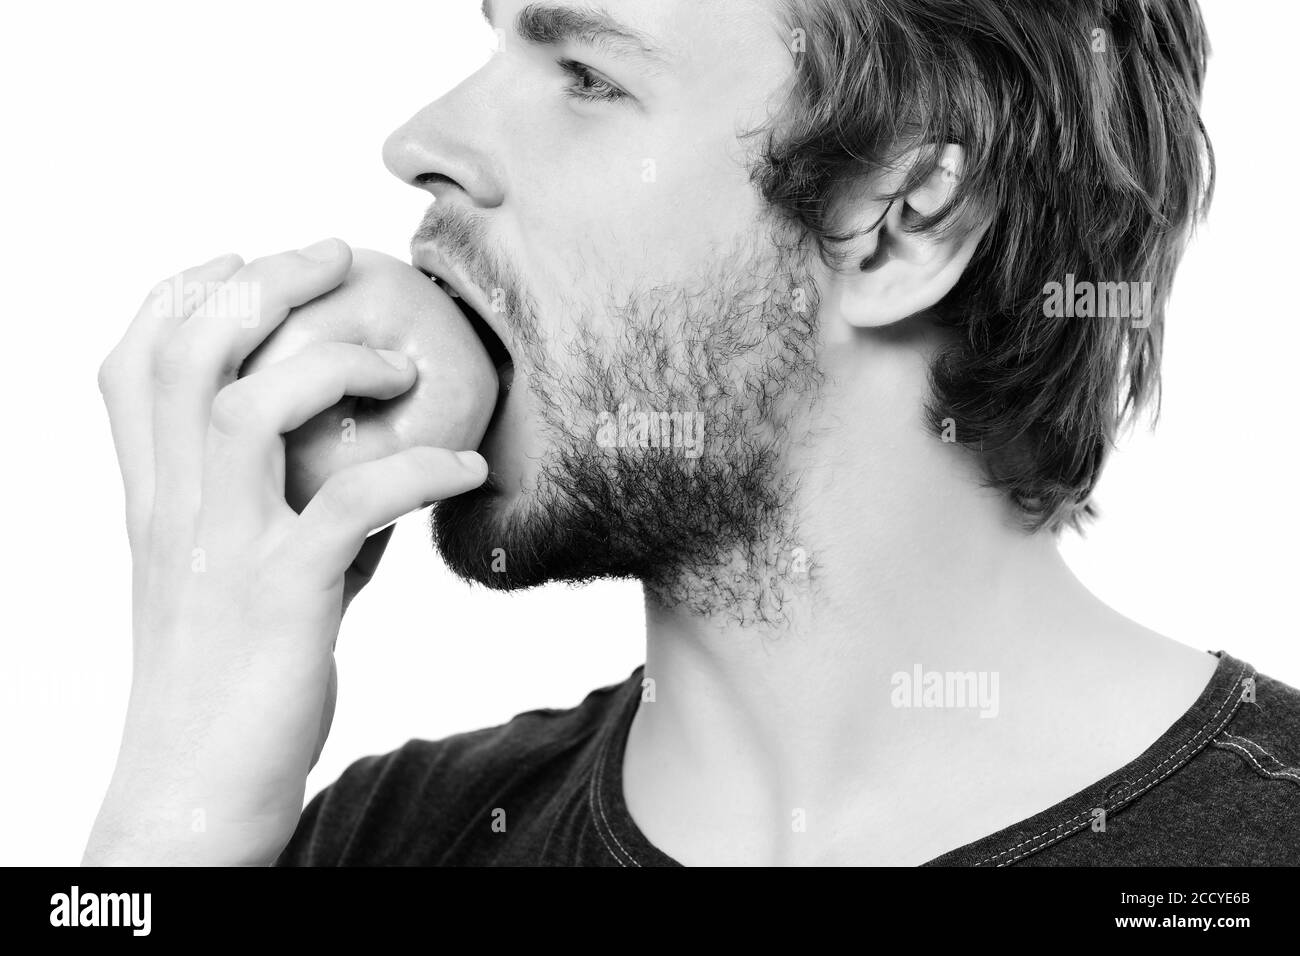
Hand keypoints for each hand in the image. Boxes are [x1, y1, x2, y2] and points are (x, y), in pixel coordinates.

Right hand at [84, 240, 486, 864]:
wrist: (194, 788)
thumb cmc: (226, 678)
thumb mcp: (230, 578)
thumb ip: (278, 513)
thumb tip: (367, 472)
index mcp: (155, 499)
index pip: (134, 363)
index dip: (182, 291)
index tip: (242, 258)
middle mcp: (175, 510)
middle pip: (189, 354)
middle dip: (264, 283)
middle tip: (335, 255)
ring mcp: (224, 550)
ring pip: (247, 408)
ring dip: (334, 365)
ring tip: (402, 366)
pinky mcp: (283, 598)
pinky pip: (352, 504)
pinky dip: (417, 470)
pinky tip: (462, 467)